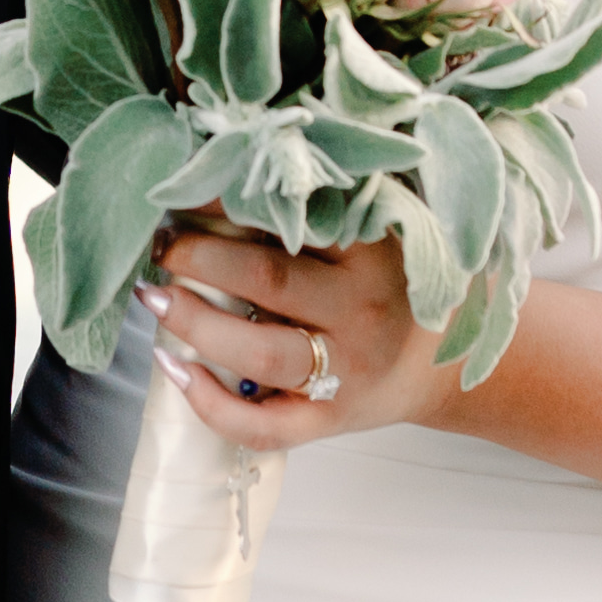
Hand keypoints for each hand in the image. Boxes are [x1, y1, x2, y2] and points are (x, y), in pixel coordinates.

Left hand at [135, 212, 463, 452]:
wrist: (446, 366)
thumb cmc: (393, 288)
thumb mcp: (376, 237)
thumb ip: (319, 213)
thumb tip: (226, 174)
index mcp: (372, 254)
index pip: (290, 218)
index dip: (227, 202)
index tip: (186, 190)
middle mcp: (361, 312)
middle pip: (267, 280)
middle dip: (199, 258)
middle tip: (163, 244)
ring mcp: (347, 373)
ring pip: (259, 353)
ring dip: (194, 323)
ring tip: (155, 298)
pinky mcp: (330, 421)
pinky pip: (263, 426)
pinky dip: (211, 405)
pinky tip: (177, 371)